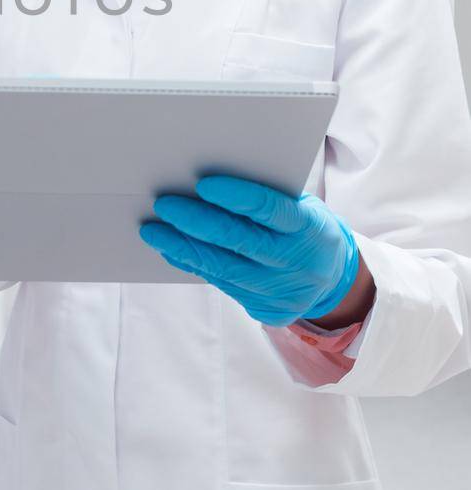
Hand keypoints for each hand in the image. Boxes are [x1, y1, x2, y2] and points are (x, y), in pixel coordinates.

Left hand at [139, 175, 360, 327]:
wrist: (336, 279)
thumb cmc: (306, 227)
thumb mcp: (302, 205)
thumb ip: (267, 195)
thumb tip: (208, 180)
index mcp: (310, 227)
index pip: (271, 209)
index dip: (237, 196)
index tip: (203, 184)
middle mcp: (296, 261)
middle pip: (239, 241)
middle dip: (196, 222)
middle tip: (164, 204)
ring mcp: (282, 290)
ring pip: (224, 268)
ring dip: (183, 246)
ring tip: (153, 230)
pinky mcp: (267, 310)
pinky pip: (222, 285)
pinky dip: (194, 264)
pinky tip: (171, 249)